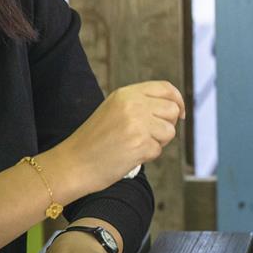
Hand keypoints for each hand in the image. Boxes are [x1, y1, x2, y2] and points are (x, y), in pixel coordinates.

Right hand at [51, 80, 184, 194]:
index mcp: (126, 94)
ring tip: (134, 145)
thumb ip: (140, 104)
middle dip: (166, 125)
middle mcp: (133, 105)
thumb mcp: (114, 110)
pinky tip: (128, 156)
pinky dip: (147, 156)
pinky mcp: (140, 144)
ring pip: (169, 131)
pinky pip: (158, 150)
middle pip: (172, 110)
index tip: (180, 114)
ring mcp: (137, 124)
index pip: (165, 88)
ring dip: (157, 142)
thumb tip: (174, 108)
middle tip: (148, 136)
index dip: (177, 100)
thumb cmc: (93, 141)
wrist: (72, 163)